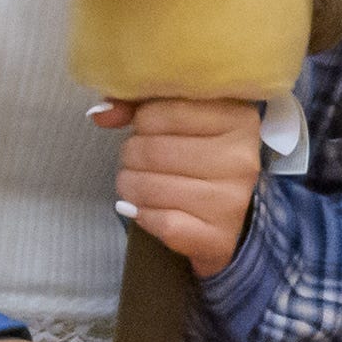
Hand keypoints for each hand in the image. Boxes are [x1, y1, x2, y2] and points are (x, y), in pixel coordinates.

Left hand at [100, 92, 267, 277]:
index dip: (140, 123)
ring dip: (130, 186)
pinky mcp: (219, 236)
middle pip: (151, 151)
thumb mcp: (180, 118)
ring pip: (150, 188)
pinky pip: (161, 223)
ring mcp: (232, 200)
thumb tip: (100, 114)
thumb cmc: (200, 156)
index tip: (148, 131)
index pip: (158, 112)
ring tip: (137, 183)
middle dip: (130, 156)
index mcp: (237, 117)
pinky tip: (148, 210)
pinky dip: (144, 216)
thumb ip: (139, 105)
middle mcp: (241, 158)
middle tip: (136, 161)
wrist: (235, 217)